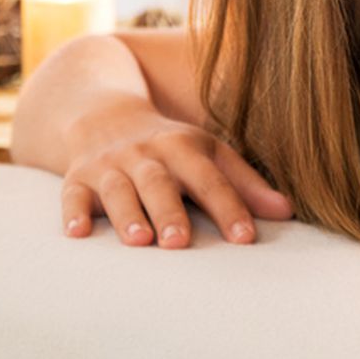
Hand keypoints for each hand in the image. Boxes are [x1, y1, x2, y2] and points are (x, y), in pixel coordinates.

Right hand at [61, 98, 294, 248]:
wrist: (105, 114)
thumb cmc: (170, 146)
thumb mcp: (208, 154)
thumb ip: (246, 184)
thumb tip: (287, 212)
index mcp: (185, 147)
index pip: (211, 178)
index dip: (229, 207)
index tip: (245, 237)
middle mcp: (148, 155)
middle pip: (161, 182)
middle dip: (171, 211)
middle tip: (180, 244)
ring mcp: (111, 166)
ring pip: (119, 189)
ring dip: (128, 214)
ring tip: (139, 241)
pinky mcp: (78, 178)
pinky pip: (72, 194)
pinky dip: (73, 213)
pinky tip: (77, 234)